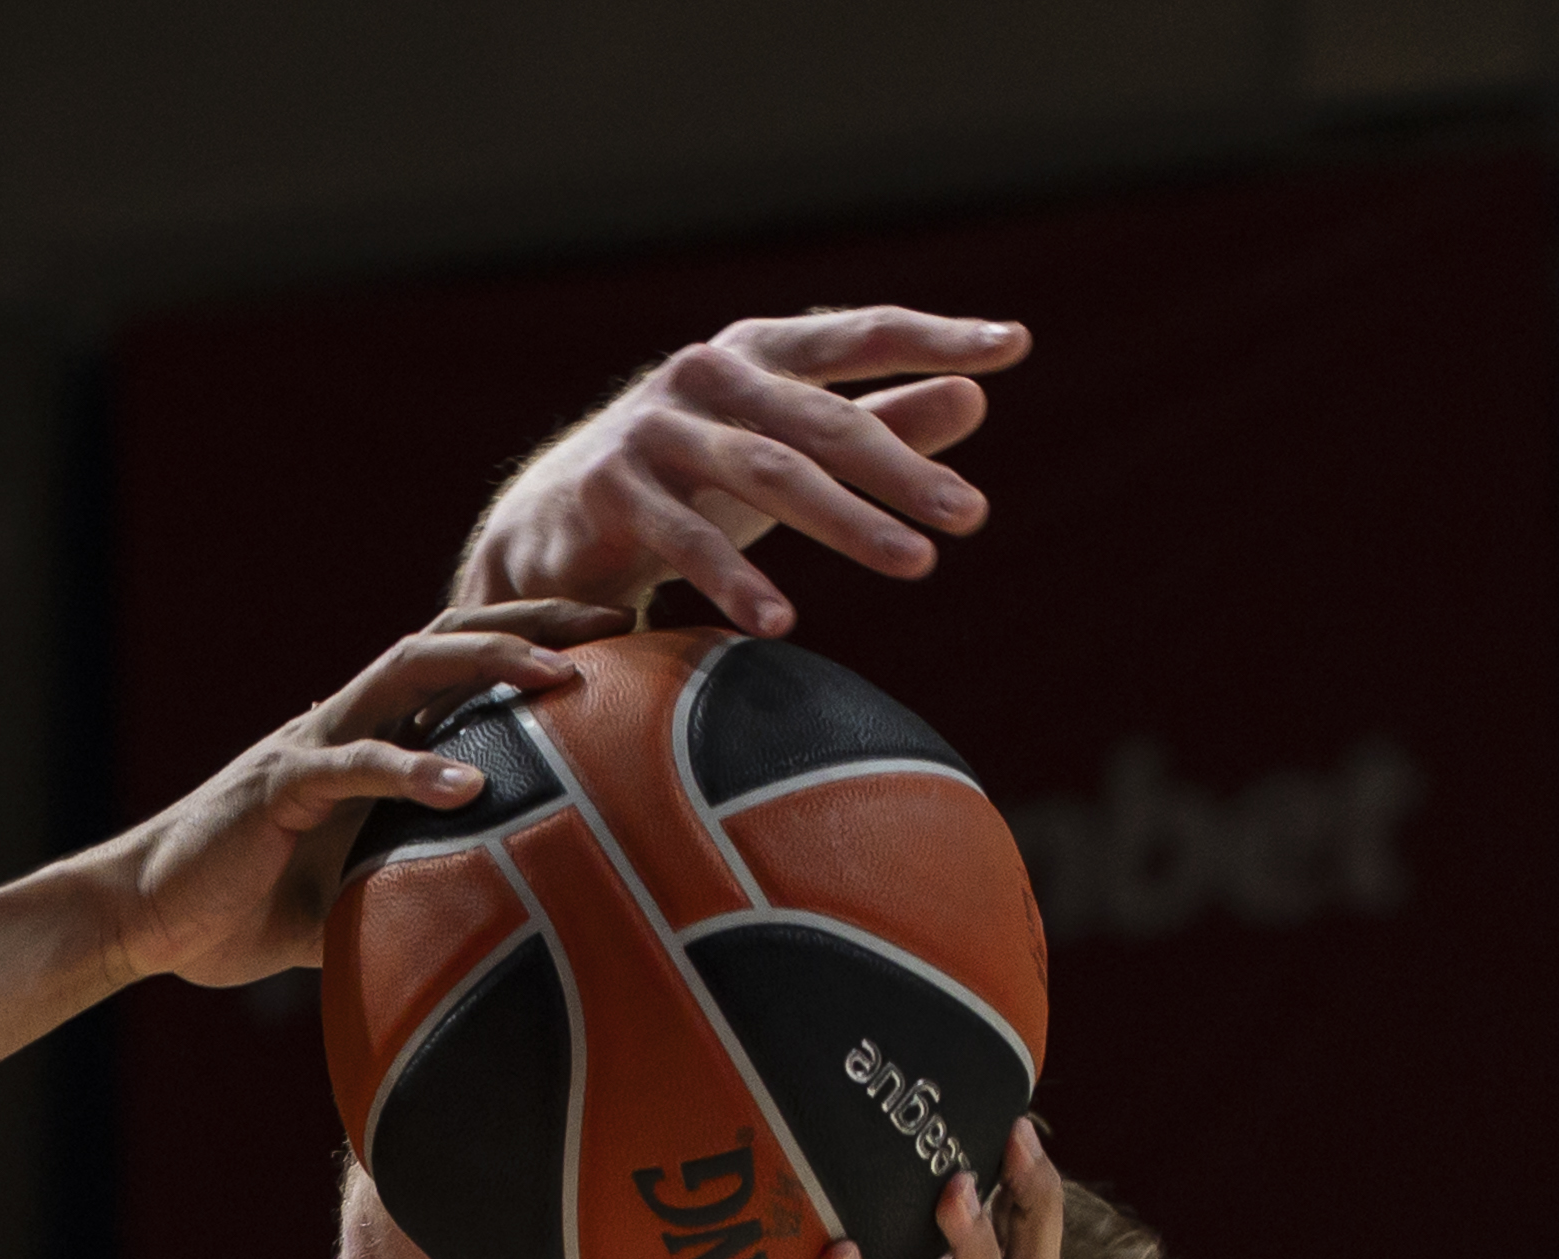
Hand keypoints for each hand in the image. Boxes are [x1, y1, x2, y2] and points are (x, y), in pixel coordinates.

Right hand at [85, 601, 626, 991]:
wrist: (145, 918)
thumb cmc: (248, 909)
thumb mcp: (361, 896)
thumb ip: (422, 887)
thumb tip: (508, 928)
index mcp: (370, 736)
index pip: (463, 665)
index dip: (537, 639)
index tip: (620, 638)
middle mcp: (346, 720)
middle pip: (450, 638)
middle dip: (535, 621)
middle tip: (618, 620)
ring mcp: (311, 744)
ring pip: (408, 672)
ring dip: (488, 664)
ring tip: (560, 674)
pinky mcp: (277, 785)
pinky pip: (352, 766)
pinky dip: (410, 770)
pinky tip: (467, 787)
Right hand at [458, 311, 1030, 631]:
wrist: (547, 528)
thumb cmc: (687, 482)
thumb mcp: (786, 451)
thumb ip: (876, 424)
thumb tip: (976, 398)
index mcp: (757, 353)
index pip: (858, 334)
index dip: (936, 338)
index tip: (1012, 345)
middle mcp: (706, 375)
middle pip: (822, 418)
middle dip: (900, 468)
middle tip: (970, 515)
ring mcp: (653, 429)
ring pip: (767, 473)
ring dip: (845, 523)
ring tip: (914, 564)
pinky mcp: (607, 492)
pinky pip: (685, 538)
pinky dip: (735, 582)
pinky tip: (783, 622)